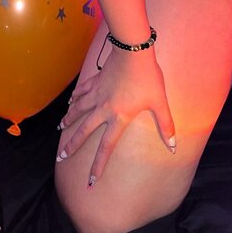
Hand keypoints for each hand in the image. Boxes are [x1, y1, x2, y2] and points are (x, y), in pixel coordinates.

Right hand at [57, 44, 176, 186]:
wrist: (133, 50)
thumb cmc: (148, 77)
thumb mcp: (159, 102)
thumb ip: (165, 125)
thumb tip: (172, 146)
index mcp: (119, 117)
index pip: (106, 147)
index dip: (98, 166)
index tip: (90, 182)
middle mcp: (104, 108)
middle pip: (84, 131)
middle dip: (72, 146)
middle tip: (61, 158)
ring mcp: (97, 93)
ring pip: (78, 110)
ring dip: (68, 121)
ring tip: (59, 129)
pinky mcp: (96, 80)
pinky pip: (82, 91)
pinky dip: (75, 98)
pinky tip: (69, 102)